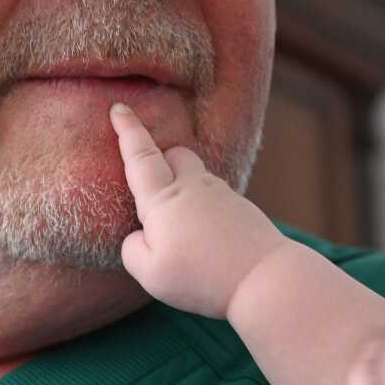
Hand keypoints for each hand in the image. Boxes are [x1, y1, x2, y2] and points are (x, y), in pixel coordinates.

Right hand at [109, 103, 288, 318]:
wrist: (265, 278)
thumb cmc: (203, 277)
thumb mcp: (150, 274)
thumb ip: (133, 249)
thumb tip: (140, 234)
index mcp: (164, 200)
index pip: (139, 155)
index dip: (127, 129)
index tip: (119, 107)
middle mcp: (194, 187)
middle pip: (173, 153)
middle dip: (160, 157)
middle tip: (152, 184)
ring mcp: (221, 194)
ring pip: (196, 177)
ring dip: (183, 189)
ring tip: (183, 230)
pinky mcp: (241, 208)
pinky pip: (214, 199)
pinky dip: (204, 209)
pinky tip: (208, 241)